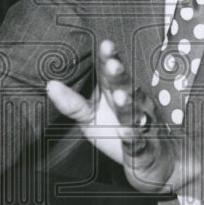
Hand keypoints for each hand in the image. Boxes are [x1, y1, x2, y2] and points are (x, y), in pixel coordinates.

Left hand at [47, 40, 197, 193]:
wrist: (153, 160)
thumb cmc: (117, 131)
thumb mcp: (90, 118)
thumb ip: (72, 103)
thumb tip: (50, 85)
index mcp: (116, 92)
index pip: (111, 72)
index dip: (109, 58)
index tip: (105, 44)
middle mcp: (132, 103)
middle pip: (126, 87)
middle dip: (120, 76)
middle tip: (113, 65)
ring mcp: (140, 125)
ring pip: (134, 113)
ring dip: (127, 105)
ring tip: (119, 97)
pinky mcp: (143, 148)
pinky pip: (138, 141)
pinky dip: (132, 137)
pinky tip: (125, 132)